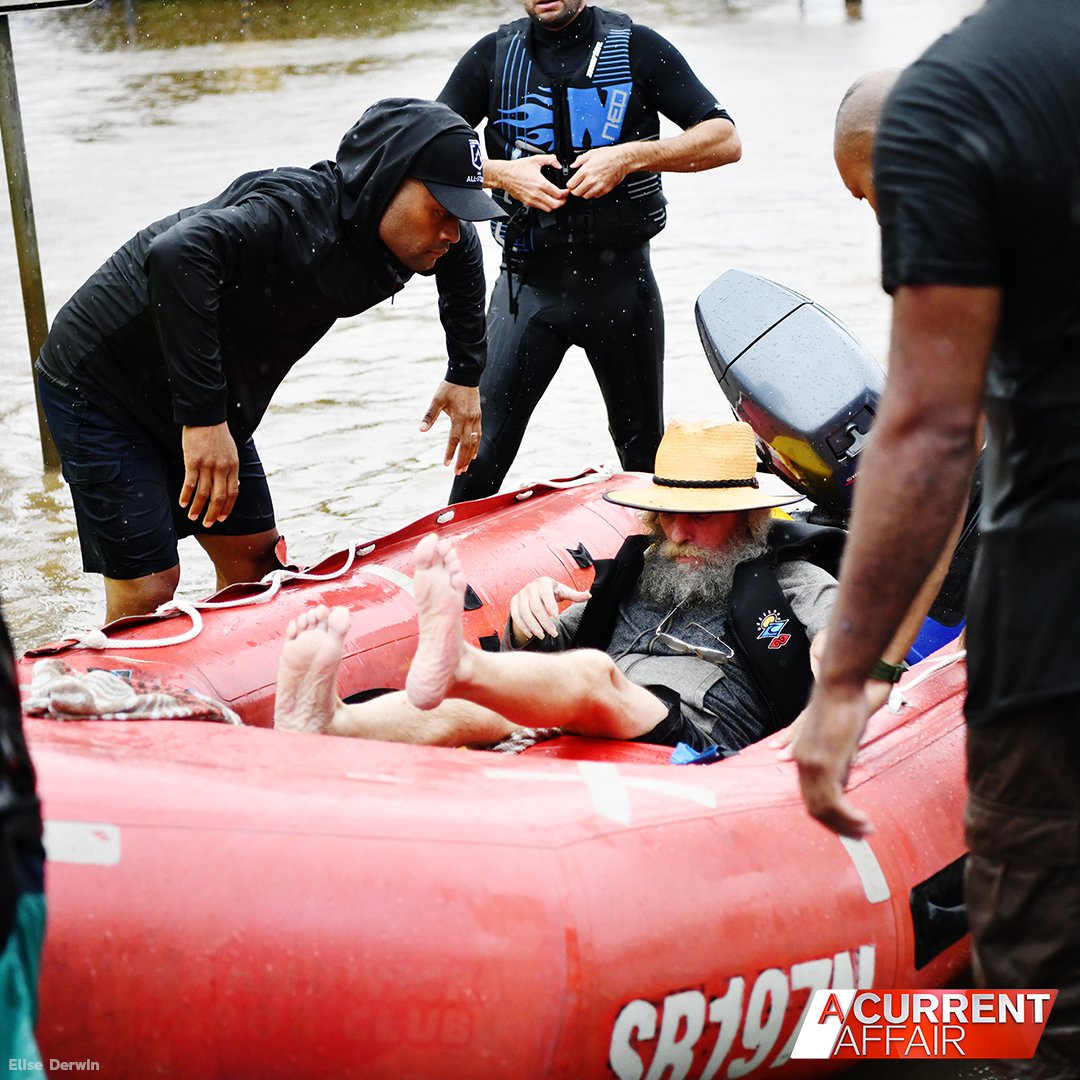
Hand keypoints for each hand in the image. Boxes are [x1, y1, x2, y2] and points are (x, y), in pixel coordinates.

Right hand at [180, 423, 239, 525]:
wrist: (206, 418)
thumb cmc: (218, 436)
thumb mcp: (232, 453)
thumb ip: (231, 470)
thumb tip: (235, 487)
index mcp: (233, 467)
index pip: (232, 493)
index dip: (227, 508)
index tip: (222, 519)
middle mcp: (222, 468)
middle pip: (219, 497)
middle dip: (213, 514)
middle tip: (207, 524)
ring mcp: (207, 465)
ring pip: (203, 493)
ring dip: (197, 507)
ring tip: (192, 517)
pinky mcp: (192, 461)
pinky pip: (190, 483)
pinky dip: (186, 495)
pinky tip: (183, 503)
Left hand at [420, 381, 481, 474]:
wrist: (466, 375)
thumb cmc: (449, 387)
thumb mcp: (437, 400)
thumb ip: (430, 415)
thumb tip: (421, 429)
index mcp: (459, 417)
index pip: (454, 440)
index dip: (450, 453)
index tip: (445, 464)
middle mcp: (470, 421)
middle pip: (466, 445)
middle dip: (461, 460)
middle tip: (457, 473)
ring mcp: (476, 420)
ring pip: (474, 442)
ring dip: (469, 456)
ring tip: (464, 468)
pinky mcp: (478, 417)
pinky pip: (478, 436)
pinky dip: (475, 446)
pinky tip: (472, 454)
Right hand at [491, 156, 567, 211]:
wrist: (504, 175)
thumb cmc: (517, 168)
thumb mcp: (535, 159)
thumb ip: (550, 159)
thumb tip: (557, 164)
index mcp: (540, 183)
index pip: (558, 194)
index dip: (566, 193)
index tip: (567, 191)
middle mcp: (536, 194)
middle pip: (555, 205)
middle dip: (562, 201)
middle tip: (564, 197)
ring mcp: (531, 200)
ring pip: (548, 209)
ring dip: (554, 205)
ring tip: (556, 200)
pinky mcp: (527, 203)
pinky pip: (540, 208)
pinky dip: (546, 206)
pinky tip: (547, 200)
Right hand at [508, 577, 591, 646]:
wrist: (533, 590)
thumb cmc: (552, 592)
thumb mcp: (563, 592)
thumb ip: (575, 595)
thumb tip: (589, 595)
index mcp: (544, 583)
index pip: (546, 595)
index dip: (551, 606)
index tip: (557, 617)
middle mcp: (530, 588)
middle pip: (536, 607)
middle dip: (544, 622)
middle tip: (553, 633)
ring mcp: (520, 595)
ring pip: (524, 613)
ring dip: (533, 626)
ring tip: (542, 636)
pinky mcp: (513, 602)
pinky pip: (516, 616)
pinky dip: (523, 626)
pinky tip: (531, 634)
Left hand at [566, 144, 634, 198]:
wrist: (622, 159)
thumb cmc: (609, 155)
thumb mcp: (591, 153)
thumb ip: (580, 160)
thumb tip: (573, 165)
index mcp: (586, 170)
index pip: (571, 185)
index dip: (570, 185)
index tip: (571, 183)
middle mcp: (591, 180)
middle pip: (576, 193)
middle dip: (575, 190)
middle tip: (577, 186)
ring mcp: (599, 186)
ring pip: (585, 196)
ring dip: (584, 193)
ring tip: (586, 186)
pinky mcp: (605, 190)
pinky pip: (595, 196)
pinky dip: (593, 193)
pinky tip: (594, 186)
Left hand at [791, 682, 874, 838]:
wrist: (839, 686)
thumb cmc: (843, 706)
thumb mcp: (840, 741)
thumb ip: (838, 763)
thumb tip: (843, 783)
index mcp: (802, 757)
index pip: (810, 797)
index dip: (828, 816)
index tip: (847, 825)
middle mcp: (802, 763)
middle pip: (814, 808)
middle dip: (837, 826)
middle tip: (858, 836)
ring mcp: (811, 764)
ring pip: (823, 809)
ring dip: (845, 825)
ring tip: (864, 831)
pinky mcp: (824, 763)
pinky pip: (833, 801)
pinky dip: (847, 817)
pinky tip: (862, 821)